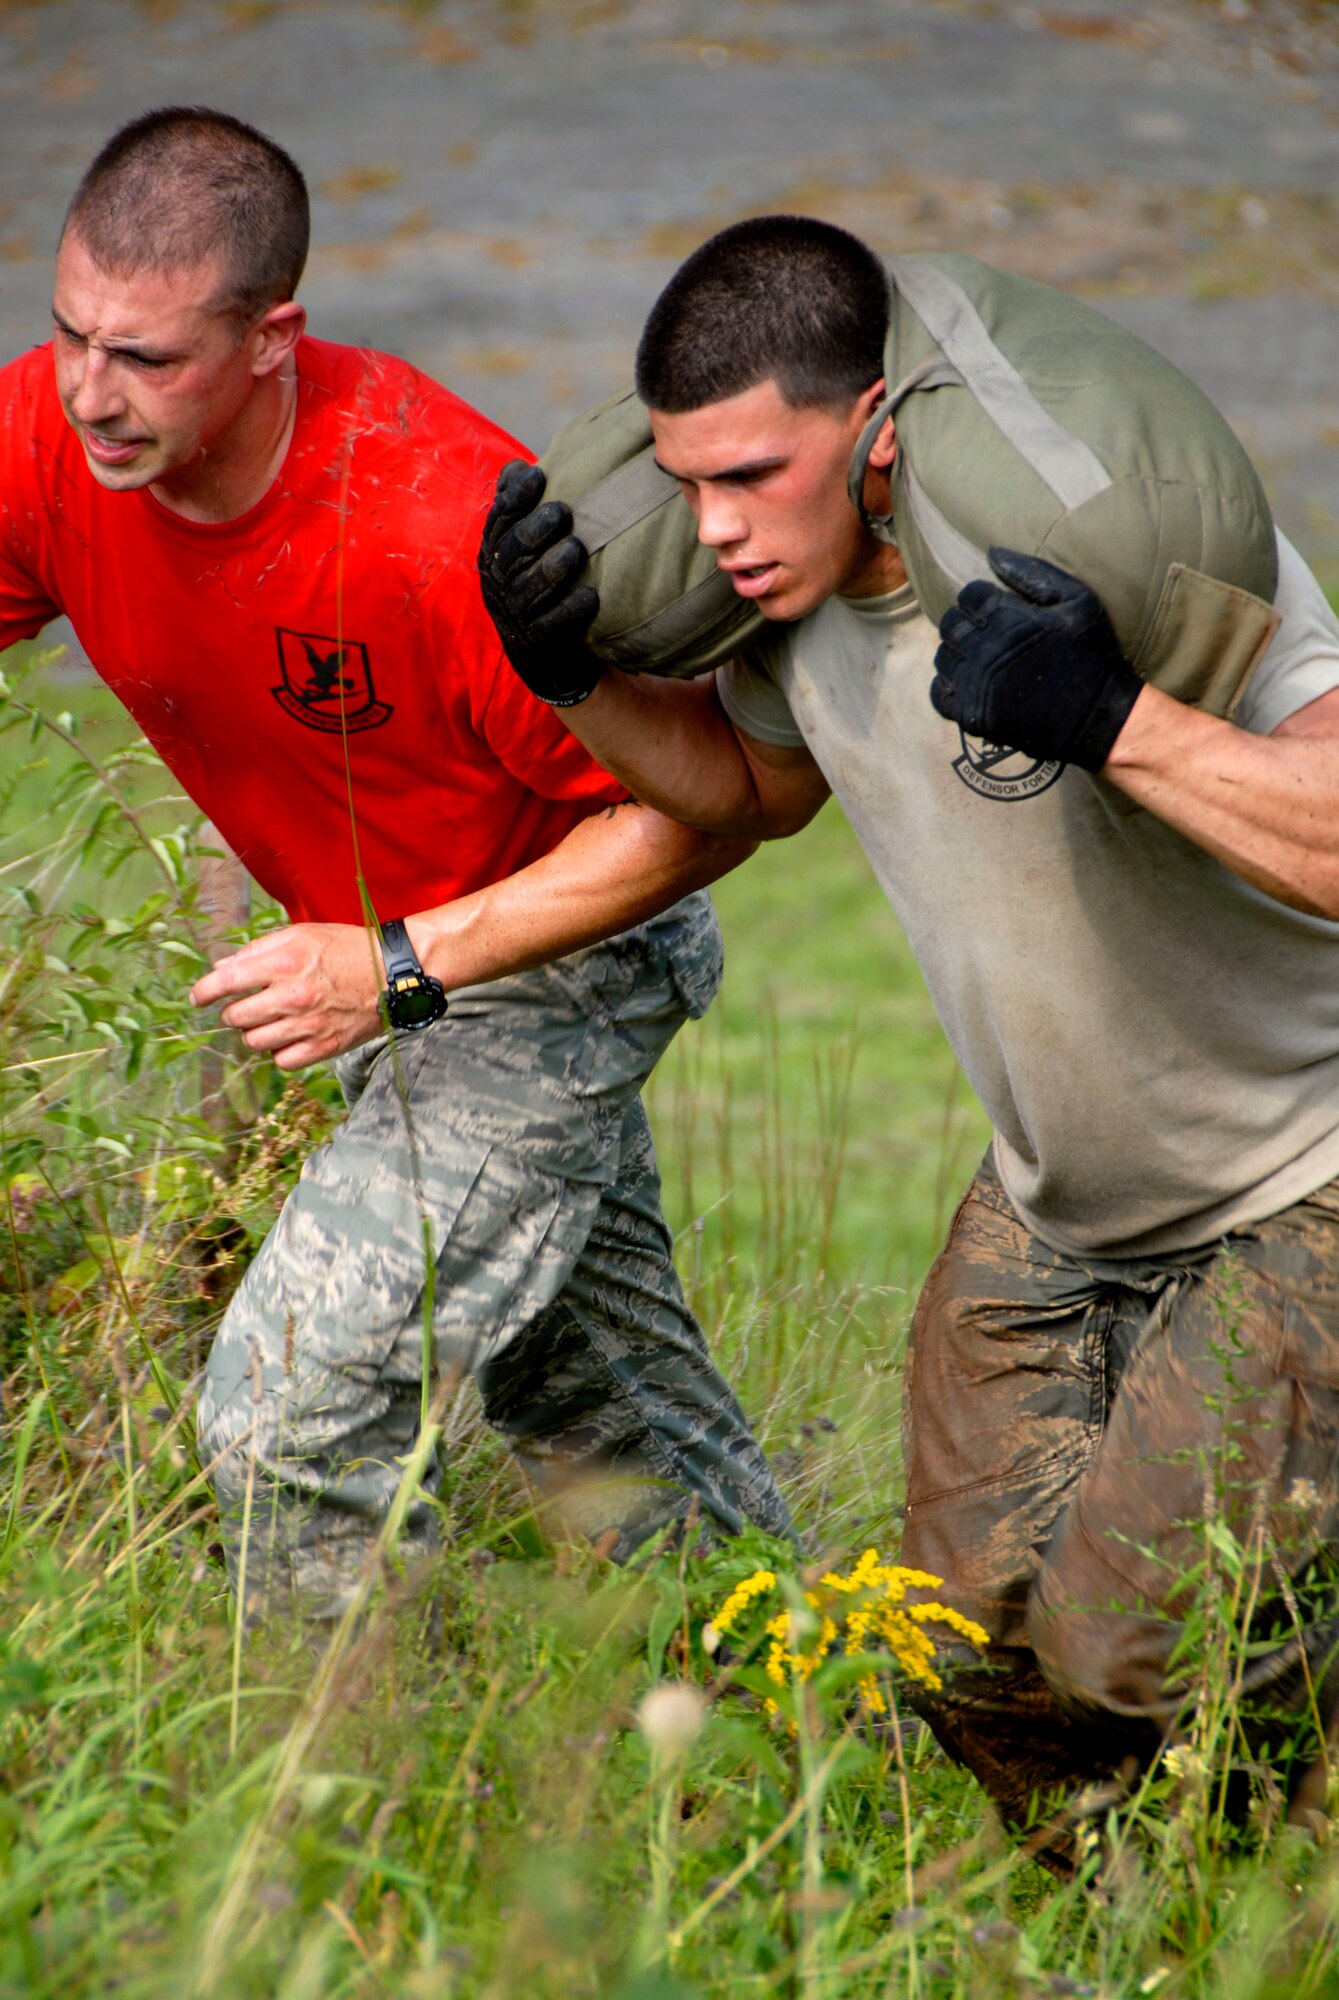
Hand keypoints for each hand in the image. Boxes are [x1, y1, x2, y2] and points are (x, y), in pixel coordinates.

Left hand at [190, 924, 385, 1070]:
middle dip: (232, 1012)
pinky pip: (282, 1060)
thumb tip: (223, 968)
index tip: (197, 998)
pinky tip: (288, 1037)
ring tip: (269, 1020)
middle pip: (236, 1017)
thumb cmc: (347, 949)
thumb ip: (260, 949)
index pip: (226, 982)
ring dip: (254, 1032)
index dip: (203, 992)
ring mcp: (308, 1025)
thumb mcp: (303, 934)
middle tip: (244, 1006)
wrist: (393, 975)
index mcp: (285, 962)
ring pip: (255, 1041)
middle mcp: (293, 995)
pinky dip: (279, 1051)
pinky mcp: (324, 1047)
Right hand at [478, 460, 604, 706]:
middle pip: (510, 553)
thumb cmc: (538, 587)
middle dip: (534, 530)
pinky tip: (590, 597)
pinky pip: (550, 627)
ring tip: (576, 549)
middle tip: (562, 511)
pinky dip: (570, 612)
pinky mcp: (536, 644)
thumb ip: (519, 510)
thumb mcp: (522, 550)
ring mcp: (515, 617)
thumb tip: (516, 466)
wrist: (547, 658)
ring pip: (528, 590)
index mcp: (494, 557)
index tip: (538, 475)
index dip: (515, 498)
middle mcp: (498, 585)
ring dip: (552, 569)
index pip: (498, 522)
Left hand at [931, 548, 1143, 771]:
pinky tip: (970, 684)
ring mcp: (976, 686)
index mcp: (1007, 619)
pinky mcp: (973, 715)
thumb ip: (1033, 574)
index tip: (996, 610)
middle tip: (987, 634)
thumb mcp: (1077, 600)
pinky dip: (949, 687)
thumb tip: (992, 553)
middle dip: (966, 624)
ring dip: (957, 654)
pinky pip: (939, 695)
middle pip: (950, 625)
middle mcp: (985, 651)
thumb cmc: (1092, 653)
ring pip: (942, 658)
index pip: (968, 595)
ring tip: (981, 659)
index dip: (982, 599)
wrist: (1097, 715)